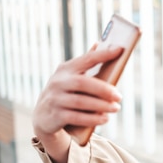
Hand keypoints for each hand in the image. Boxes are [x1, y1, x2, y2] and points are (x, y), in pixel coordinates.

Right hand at [32, 45, 122, 162]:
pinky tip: (105, 119)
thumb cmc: (66, 93)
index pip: (86, 59)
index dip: (103, 54)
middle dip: (104, 89)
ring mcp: (55, 99)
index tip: (120, 50)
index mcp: (66, 69)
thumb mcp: (71, 78)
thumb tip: (100, 43)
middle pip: (83, 83)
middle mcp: (58, 82)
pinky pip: (76, 117)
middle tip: (119, 96)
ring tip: (115, 108)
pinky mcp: (55, 116)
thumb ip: (86, 64)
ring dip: (101, 106)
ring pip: (81, 102)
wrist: (43, 116)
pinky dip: (92, 119)